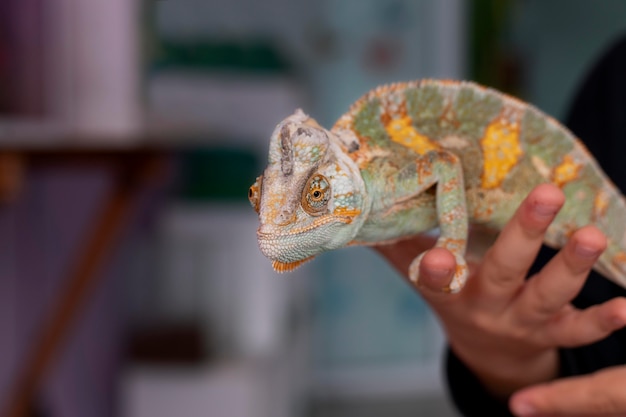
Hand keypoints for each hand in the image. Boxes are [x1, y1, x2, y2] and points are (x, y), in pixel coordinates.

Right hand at [375, 183, 625, 415]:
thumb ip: (397, 245)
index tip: (438, 255)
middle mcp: (484, 306)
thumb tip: (363, 207)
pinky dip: (603, 321)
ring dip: (571, 268)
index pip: (434, 280)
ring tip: (591, 234)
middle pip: (502, 271)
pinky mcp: (552, 333)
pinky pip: (577, 330)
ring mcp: (521, 321)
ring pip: (546, 296)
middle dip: (524, 235)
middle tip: (548, 195)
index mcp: (449, 291)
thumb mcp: (421, 275)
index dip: (435, 270)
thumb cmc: (453, 298)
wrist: (488, 354)